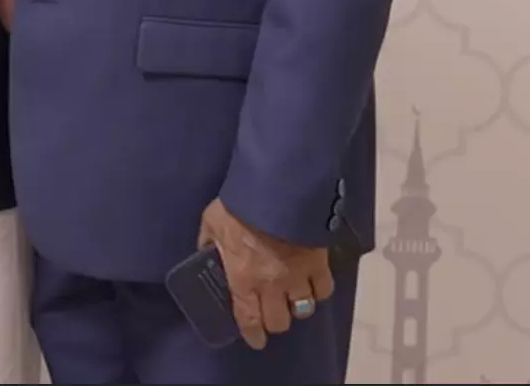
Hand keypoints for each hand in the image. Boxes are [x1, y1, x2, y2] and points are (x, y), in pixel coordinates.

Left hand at [199, 198, 332, 350]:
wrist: (276, 190)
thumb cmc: (238, 207)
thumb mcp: (211, 223)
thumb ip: (208, 242)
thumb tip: (204, 252)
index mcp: (243, 279)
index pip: (249, 320)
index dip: (253, 334)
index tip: (256, 340)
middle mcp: (272, 285)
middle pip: (279, 321)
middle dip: (275, 321)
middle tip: (271, 313)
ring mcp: (298, 277)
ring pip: (304, 310)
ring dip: (297, 307)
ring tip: (292, 298)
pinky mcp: (319, 264)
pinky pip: (324, 290)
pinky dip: (319, 291)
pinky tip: (312, 284)